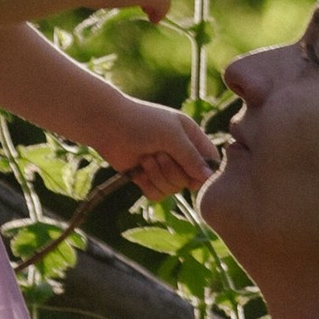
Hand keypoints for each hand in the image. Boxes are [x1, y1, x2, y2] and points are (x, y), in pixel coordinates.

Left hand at [98, 93, 214, 201]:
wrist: (107, 125)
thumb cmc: (142, 122)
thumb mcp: (172, 135)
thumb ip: (192, 157)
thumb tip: (209, 178)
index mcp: (191, 138)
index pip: (210, 162)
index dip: (203, 172)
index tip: (191, 171)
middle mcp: (180, 154)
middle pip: (190, 180)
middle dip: (172, 170)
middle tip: (157, 154)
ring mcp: (164, 167)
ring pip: (173, 189)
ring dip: (158, 176)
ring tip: (146, 158)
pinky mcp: (148, 178)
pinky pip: (158, 195)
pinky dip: (148, 185)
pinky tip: (139, 170)